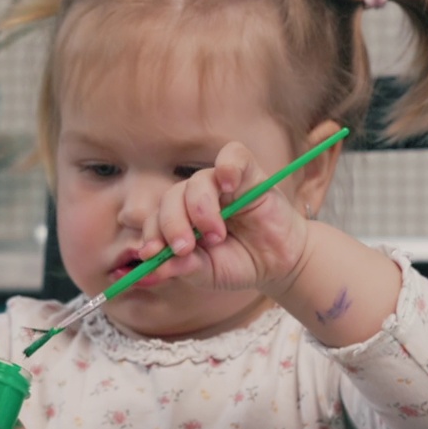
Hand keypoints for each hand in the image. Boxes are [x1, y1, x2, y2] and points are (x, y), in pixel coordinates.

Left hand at [143, 141, 309, 293]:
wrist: (279, 264)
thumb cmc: (239, 264)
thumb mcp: (206, 273)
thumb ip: (180, 268)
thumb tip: (149, 269)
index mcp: (180, 220)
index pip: (156, 219)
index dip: (151, 234)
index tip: (151, 255)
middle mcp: (195, 198)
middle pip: (171, 198)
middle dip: (172, 225)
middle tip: (184, 249)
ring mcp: (220, 183)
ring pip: (197, 181)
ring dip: (200, 209)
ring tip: (216, 236)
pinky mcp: (247, 173)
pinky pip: (233, 155)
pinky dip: (228, 167)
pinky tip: (229, 185)